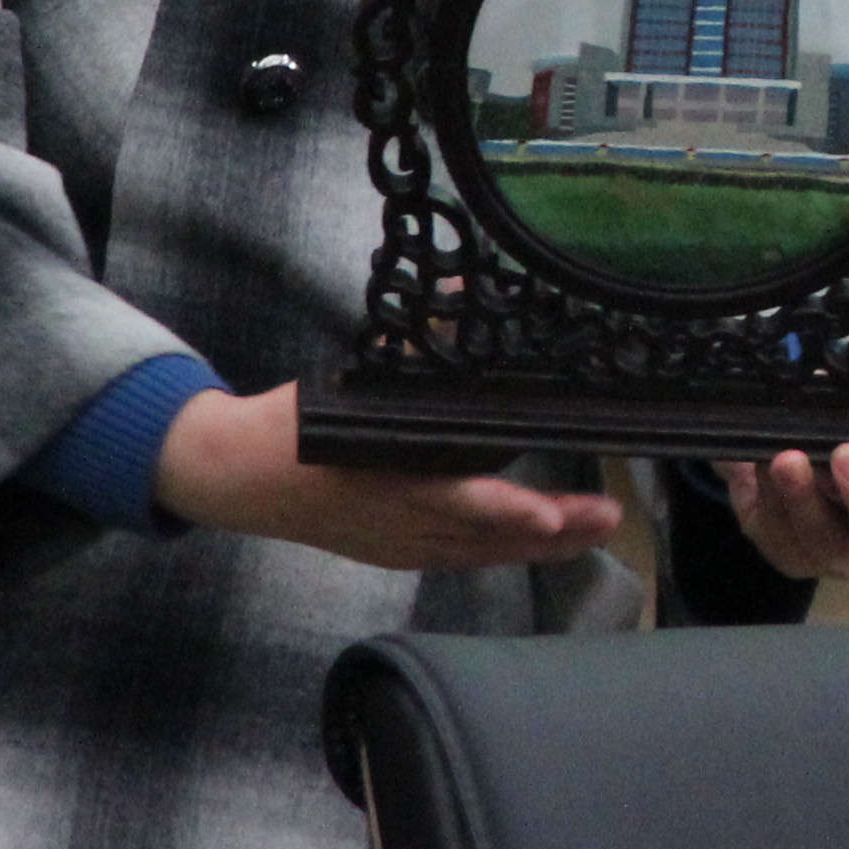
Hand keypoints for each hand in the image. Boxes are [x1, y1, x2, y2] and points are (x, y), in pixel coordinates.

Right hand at [152, 382, 627, 569]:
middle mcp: (399, 524)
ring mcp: (400, 548)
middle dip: (552, 531)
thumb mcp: (354, 379)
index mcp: (385, 478)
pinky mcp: (398, 557)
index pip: (454, 499)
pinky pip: (464, 561)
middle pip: (485, 536)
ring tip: (599, 526)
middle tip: (608, 514)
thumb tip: (465, 287)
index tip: (547, 514)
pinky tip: (545, 543)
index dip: (503, 510)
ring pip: (481, 555)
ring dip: (542, 546)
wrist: (240, 479)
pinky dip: (505, 552)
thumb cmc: (298, 424)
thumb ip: (416, 340)